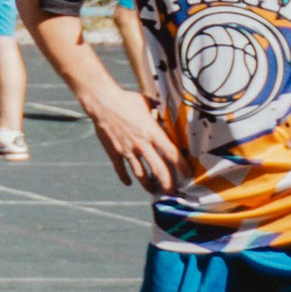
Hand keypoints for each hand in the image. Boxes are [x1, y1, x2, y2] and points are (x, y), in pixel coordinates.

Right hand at [81, 79, 182, 194]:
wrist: (102, 102)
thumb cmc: (125, 99)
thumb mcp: (146, 102)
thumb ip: (156, 109)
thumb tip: (162, 110)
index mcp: (152, 132)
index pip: (172, 153)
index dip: (182, 165)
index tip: (188, 173)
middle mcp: (141, 144)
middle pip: (158, 170)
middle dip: (167, 184)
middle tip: (172, 192)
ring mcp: (127, 150)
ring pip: (140, 174)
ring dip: (148, 185)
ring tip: (152, 190)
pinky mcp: (113, 152)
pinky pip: (120, 169)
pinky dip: (125, 178)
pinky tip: (128, 183)